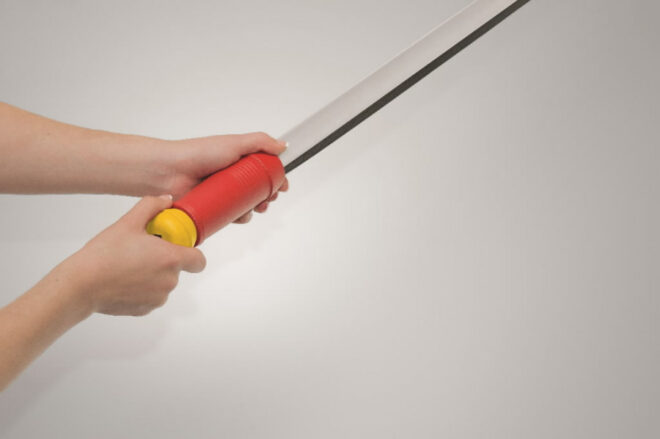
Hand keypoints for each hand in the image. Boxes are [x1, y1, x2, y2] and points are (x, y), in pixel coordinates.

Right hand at [61, 195, 205, 315]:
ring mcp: (158, 298)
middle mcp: (170, 281)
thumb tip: (166, 200)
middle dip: (164, 260)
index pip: (199, 260)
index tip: (175, 246)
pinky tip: (124, 280)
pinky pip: (151, 296)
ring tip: (129, 265)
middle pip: (177, 269)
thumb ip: (151, 206)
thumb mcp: (128, 222)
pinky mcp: (145, 310)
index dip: (191, 252)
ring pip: (163, 283)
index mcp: (171, 259)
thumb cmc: (105, 254)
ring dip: (154, 275)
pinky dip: (142, 289)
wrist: (81, 285)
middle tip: (143, 251)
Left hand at [163, 132, 288, 223]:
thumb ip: (260, 142)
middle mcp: (231, 176)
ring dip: (256, 209)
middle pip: (258, 189)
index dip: (275, 179)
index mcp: (238, 159)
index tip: (282, 186)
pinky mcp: (214, 207)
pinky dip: (240, 218)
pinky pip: (231, 215)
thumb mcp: (234, 143)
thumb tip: (283, 146)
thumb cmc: (198, 153)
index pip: (264, 170)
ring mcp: (223, 192)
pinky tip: (241, 217)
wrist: (169, 171)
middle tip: (269, 199)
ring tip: (256, 208)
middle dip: (268, 196)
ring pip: (247, 204)